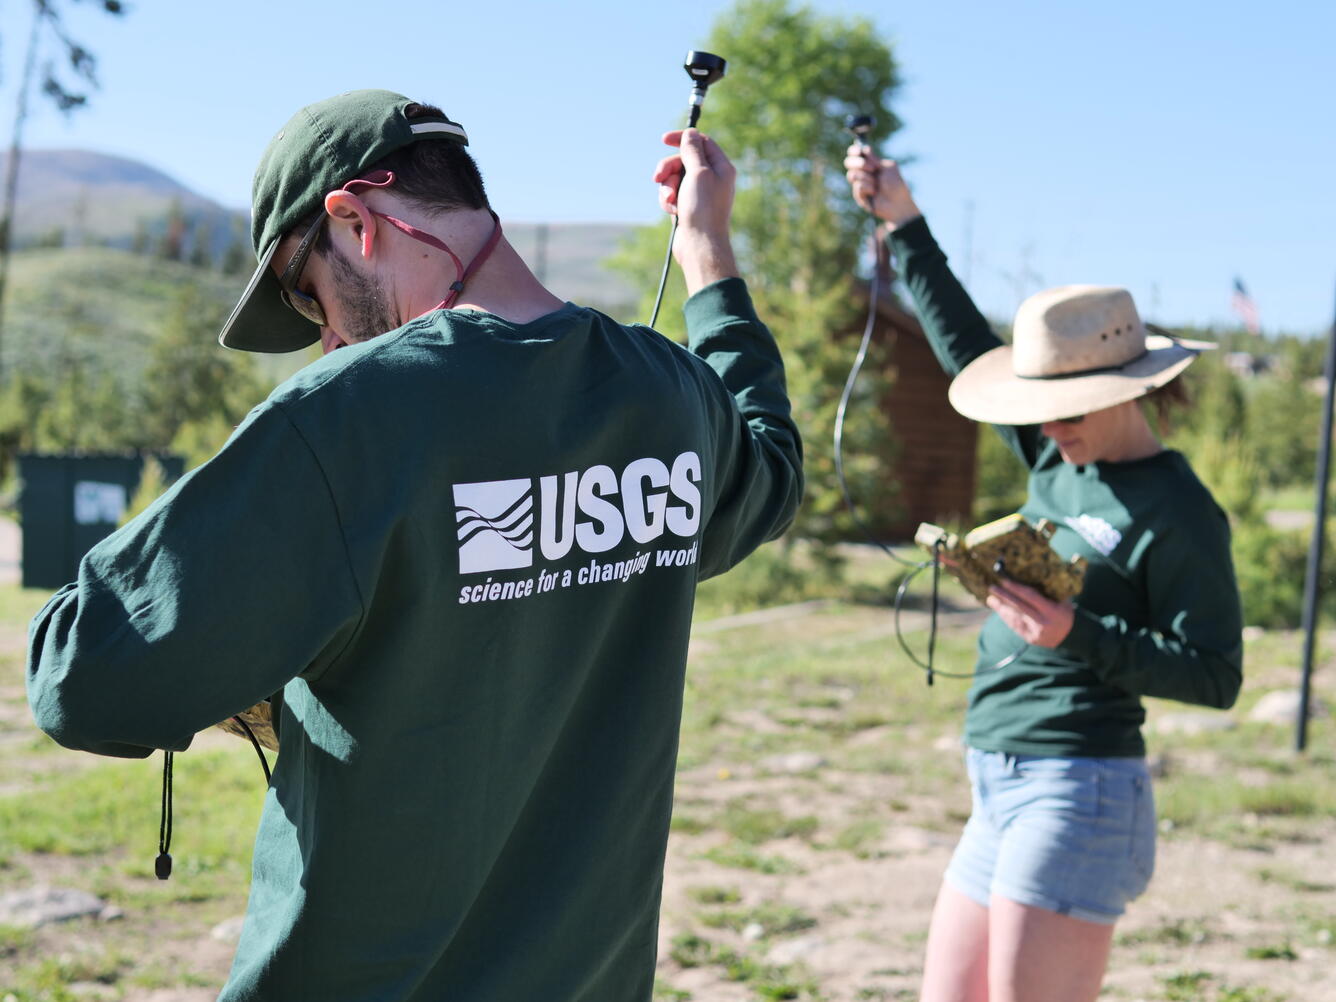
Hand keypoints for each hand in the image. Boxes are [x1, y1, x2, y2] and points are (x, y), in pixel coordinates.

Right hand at [653, 129, 738, 292]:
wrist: (699, 245)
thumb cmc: (703, 209)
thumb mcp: (698, 173)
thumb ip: (692, 150)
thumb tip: (690, 133)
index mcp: (721, 167)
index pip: (701, 142)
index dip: (683, 138)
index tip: (664, 139)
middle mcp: (712, 178)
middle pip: (683, 160)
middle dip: (669, 168)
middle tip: (658, 177)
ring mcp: (699, 193)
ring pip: (674, 178)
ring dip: (667, 187)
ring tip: (670, 201)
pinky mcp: (688, 206)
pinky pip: (672, 194)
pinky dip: (668, 200)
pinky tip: (672, 211)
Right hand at [844, 144, 921, 227]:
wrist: (898, 202)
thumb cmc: (896, 185)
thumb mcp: (888, 167)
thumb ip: (875, 159)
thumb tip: (864, 149)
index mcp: (870, 163)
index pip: (855, 154)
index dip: (854, 151)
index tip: (859, 151)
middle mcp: (862, 173)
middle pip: (848, 163)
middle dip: (859, 163)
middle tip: (872, 169)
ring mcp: (859, 184)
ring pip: (852, 175)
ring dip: (866, 177)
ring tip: (877, 184)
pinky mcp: (858, 196)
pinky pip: (858, 187)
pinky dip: (868, 187)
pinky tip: (875, 192)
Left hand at [985, 579, 1074, 647]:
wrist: (1072, 635)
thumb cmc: (1065, 612)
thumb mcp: (1062, 601)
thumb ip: (1047, 592)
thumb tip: (1027, 577)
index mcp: (1052, 611)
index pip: (1030, 597)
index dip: (1016, 588)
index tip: (1004, 581)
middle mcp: (1043, 622)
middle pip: (1019, 607)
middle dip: (1004, 597)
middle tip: (992, 588)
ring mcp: (1036, 632)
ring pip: (1014, 618)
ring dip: (1001, 608)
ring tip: (991, 599)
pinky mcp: (1030, 639)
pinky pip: (1015, 627)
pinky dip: (1007, 618)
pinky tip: (1000, 610)